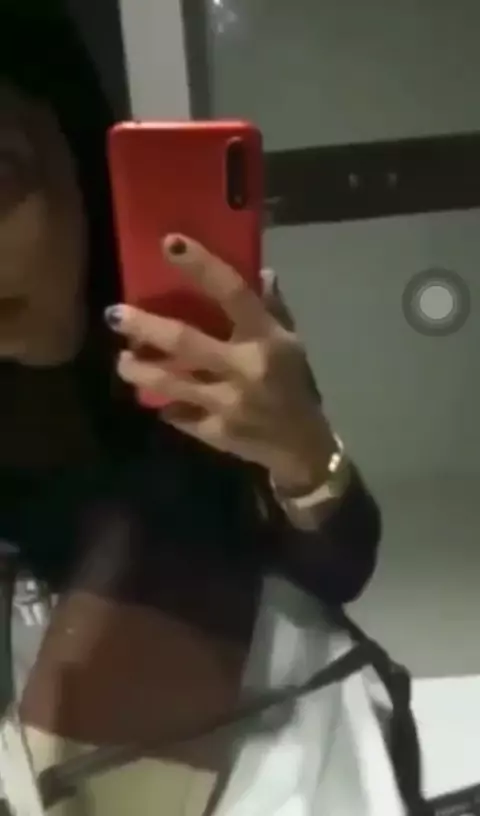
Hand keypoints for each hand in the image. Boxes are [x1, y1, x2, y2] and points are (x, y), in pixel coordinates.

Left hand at [106, 235, 336, 494]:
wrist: (302, 447)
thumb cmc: (295, 387)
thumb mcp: (291, 344)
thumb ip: (273, 309)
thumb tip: (262, 271)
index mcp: (266, 338)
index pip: (233, 292)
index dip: (201, 266)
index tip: (169, 243)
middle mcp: (245, 367)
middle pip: (184, 341)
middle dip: (143, 327)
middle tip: (113, 314)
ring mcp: (227, 403)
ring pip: (169, 382)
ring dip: (138, 369)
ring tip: (123, 361)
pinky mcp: (215, 433)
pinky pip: (177, 414)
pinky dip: (164, 405)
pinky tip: (159, 398)